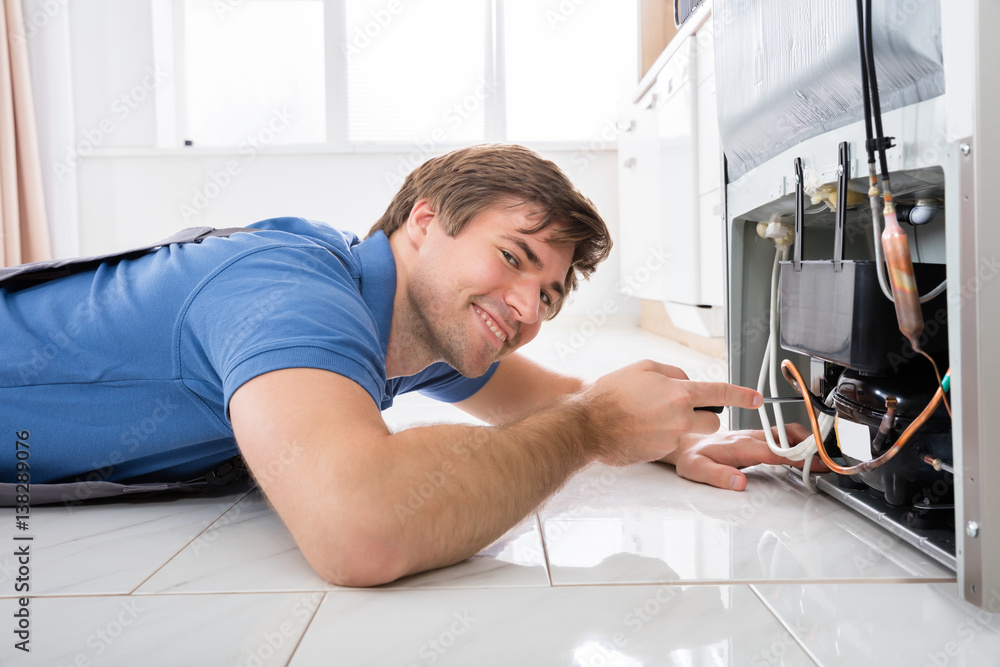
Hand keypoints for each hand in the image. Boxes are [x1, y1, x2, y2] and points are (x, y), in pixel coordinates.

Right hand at [580, 360, 762, 466]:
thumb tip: (687, 382)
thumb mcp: (645, 368)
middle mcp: (680, 417)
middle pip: (713, 420)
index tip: (756, 398)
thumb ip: (674, 374)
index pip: (721, 393)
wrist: (589, 422)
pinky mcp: (660, 453)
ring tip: (655, 417)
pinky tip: (643, 428)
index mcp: (680, 393)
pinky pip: (673, 443)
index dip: (742, 395)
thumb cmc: (612, 393)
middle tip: (681, 407)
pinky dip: (663, 435)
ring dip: (683, 426)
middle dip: (704, 414)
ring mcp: (671, 439)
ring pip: (693, 433)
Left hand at [659, 424, 827, 490]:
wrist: (683, 444)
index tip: (814, 463)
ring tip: (824, 455)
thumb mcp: (696, 470)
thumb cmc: (689, 457)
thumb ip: (718, 476)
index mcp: (739, 445)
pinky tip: (807, 449)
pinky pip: (781, 434)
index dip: (795, 457)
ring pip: (786, 432)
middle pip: (786, 438)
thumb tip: (740, 482)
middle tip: (828, 460)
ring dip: (806, 441)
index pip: (774, 451)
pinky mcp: (755, 437)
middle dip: (809, 447)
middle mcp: (749, 436)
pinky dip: (797, 440)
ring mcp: (753, 435)